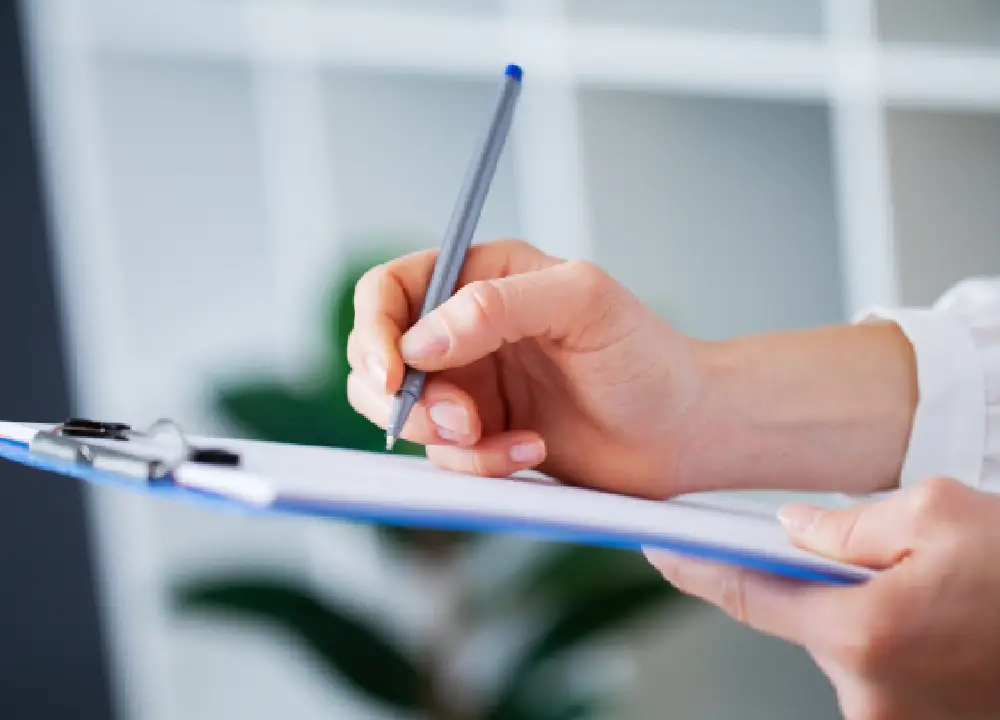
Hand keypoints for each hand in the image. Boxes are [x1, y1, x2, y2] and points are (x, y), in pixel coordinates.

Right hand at [348, 238, 918, 497]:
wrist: (683, 431)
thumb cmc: (646, 357)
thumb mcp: (581, 306)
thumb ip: (496, 307)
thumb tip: (418, 343)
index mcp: (483, 276)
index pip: (390, 288)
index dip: (373, 330)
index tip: (393, 375)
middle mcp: (465, 328)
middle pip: (380, 358)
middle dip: (407, 399)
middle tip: (462, 421)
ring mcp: (470, 384)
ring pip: (404, 414)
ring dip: (443, 437)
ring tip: (506, 441)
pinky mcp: (481, 434)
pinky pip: (443, 455)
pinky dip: (478, 463)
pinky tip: (531, 452)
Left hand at [646, 477, 999, 719]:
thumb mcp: (941, 512)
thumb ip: (847, 521)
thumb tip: (791, 528)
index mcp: (863, 634)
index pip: (746, 594)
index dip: (692, 566)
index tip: (655, 545)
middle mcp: (867, 694)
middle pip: (795, 620)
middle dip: (809, 580)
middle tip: (857, 550)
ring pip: (838, 645)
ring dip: (856, 611)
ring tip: (925, 588)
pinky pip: (870, 669)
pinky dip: (882, 637)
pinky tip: (931, 617)